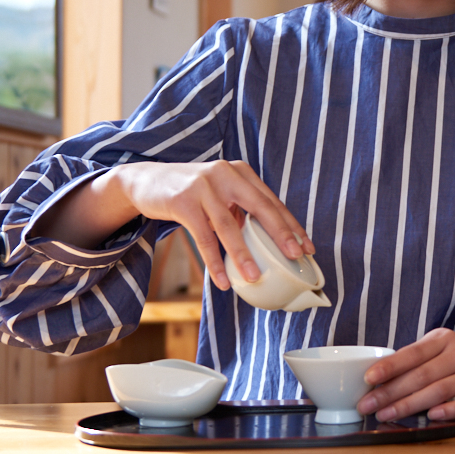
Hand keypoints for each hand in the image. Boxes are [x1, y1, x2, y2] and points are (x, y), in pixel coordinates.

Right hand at [39, 160, 312, 289]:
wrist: (146, 180)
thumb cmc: (191, 192)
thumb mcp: (220, 192)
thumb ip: (241, 209)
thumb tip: (269, 242)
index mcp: (241, 173)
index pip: (273, 201)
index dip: (292, 225)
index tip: (308, 247)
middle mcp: (226, 175)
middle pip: (260, 208)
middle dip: (281, 234)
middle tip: (296, 257)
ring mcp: (203, 187)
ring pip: (229, 226)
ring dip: (244, 255)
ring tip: (255, 277)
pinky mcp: (182, 202)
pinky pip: (203, 237)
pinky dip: (214, 261)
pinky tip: (222, 280)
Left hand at [355, 329, 454, 421]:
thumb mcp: (439, 347)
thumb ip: (414, 358)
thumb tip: (377, 377)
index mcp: (444, 339)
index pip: (413, 353)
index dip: (390, 366)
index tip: (368, 378)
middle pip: (421, 375)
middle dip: (390, 392)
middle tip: (367, 405)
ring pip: (439, 390)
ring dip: (409, 405)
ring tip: (385, 414)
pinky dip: (448, 410)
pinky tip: (431, 416)